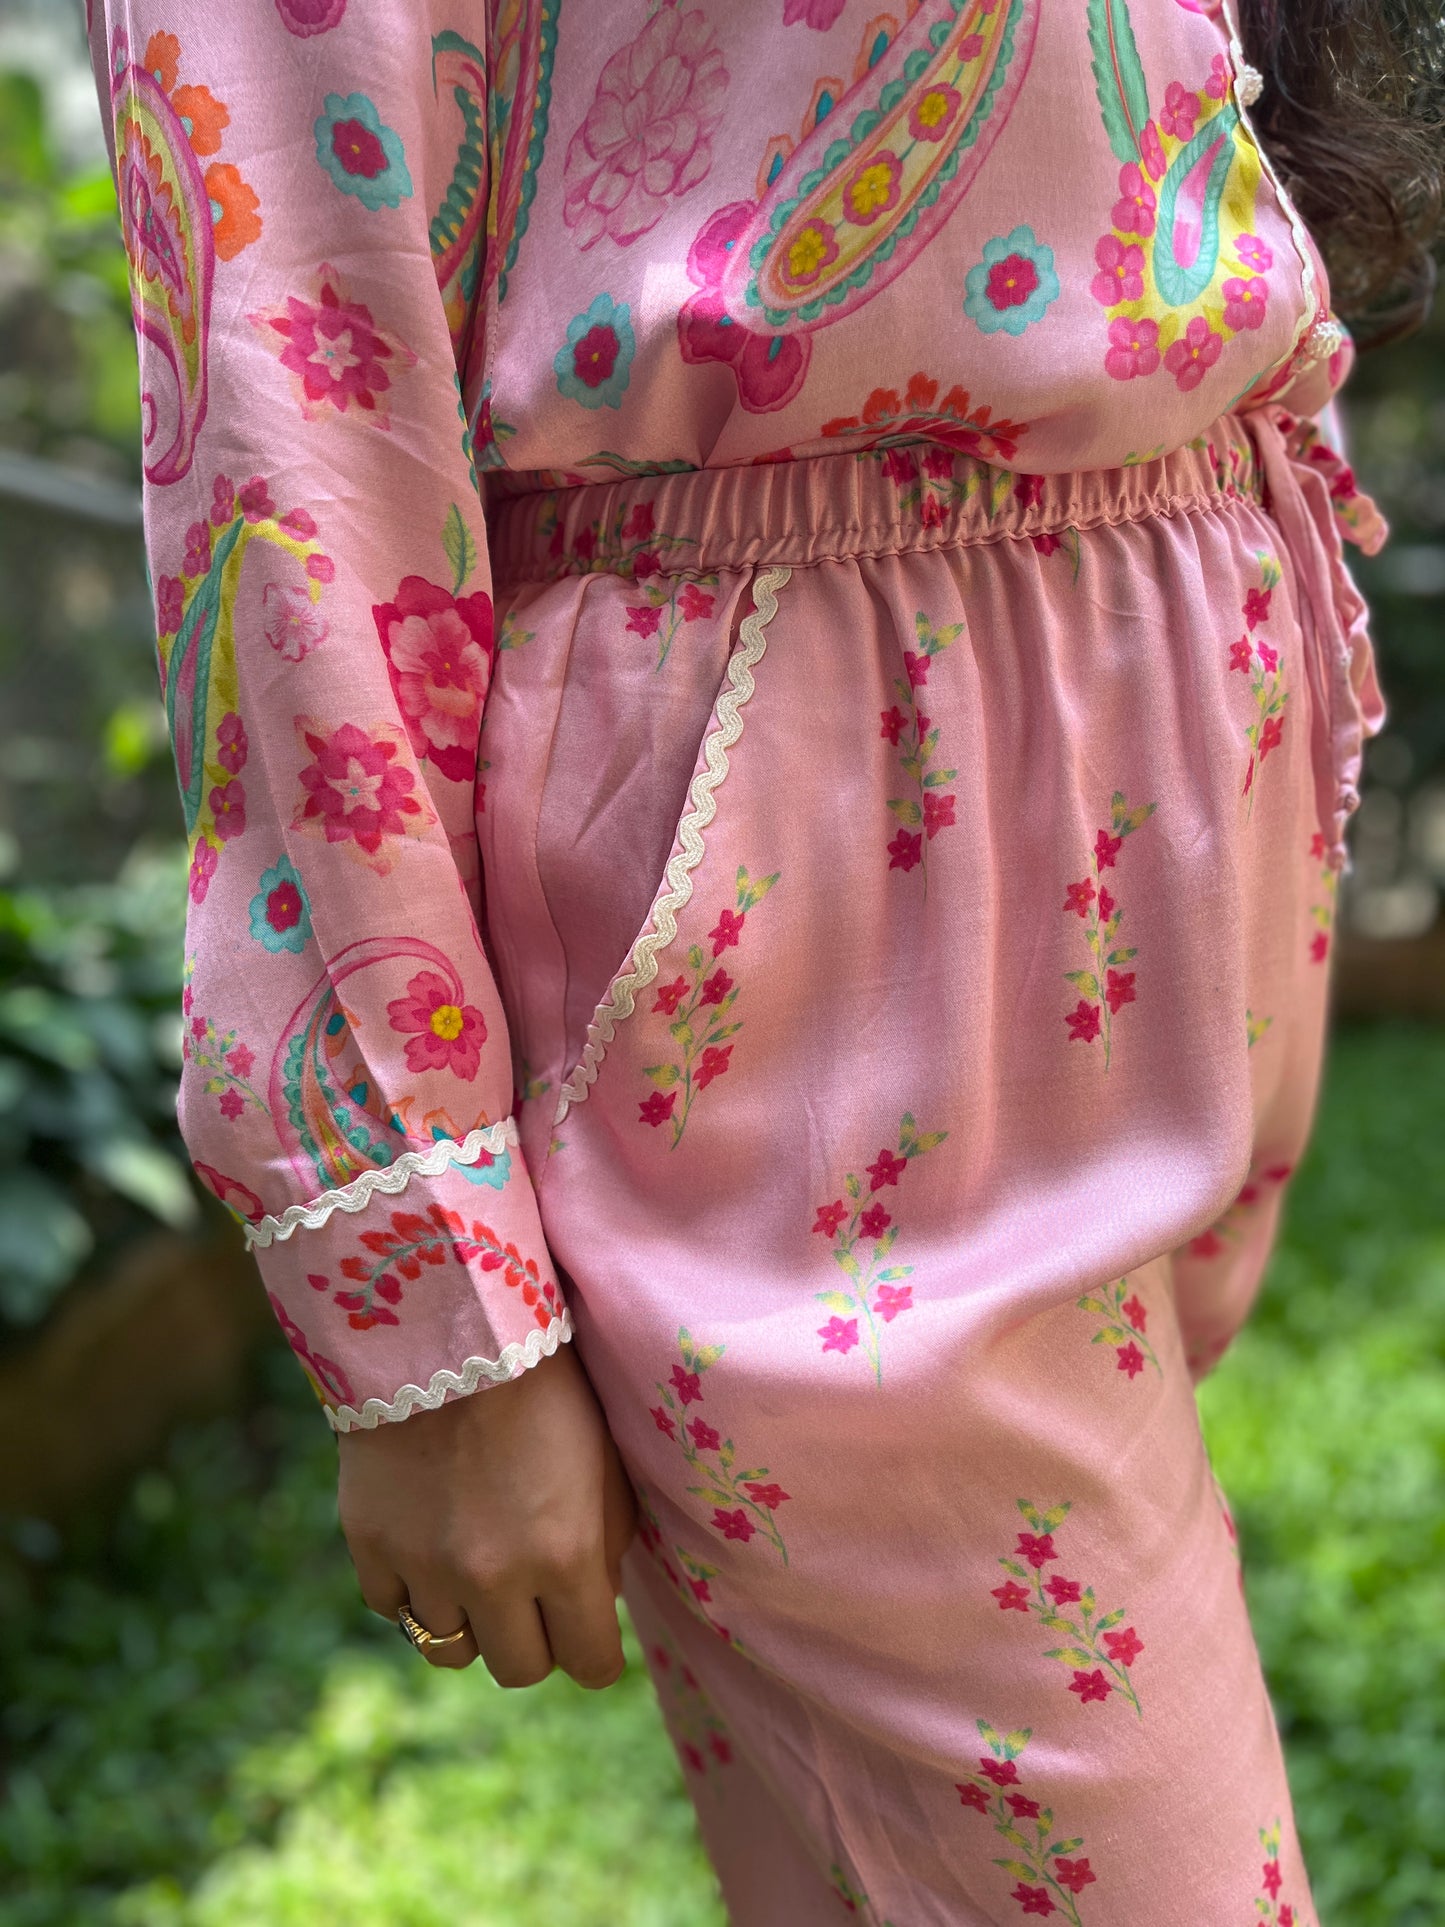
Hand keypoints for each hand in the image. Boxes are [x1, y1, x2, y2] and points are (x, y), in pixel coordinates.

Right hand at [337, 1341, 636, 1688]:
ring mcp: (425, 1567)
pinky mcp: (371, 1547)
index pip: (591, 1666)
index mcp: (566, 1556)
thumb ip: (608, 1546)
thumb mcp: (604, 1463)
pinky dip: (413, 1590)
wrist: (449, 1326)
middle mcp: (495, 1577)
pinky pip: (394, 1609)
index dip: (595, 1651)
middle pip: (519, 1670)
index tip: (588, 1631)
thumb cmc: (544, 1387)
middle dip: (534, 1639)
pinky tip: (429, 1544)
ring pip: (451, 1650)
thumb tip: (594, 1606)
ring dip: (470, 1618)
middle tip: (533, 1598)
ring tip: (476, 1564)